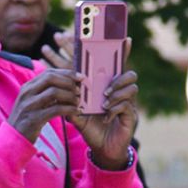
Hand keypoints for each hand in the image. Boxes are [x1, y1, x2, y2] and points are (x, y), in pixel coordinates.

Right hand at [8, 67, 81, 143]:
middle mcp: (27, 93)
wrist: (13, 138)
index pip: (48, 72)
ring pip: (54, 92)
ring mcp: (29, 105)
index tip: (79, 77)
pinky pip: (56, 109)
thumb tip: (65, 84)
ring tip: (78, 102)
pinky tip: (76, 112)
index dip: (66, 73)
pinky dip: (69, 109)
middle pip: (51, 78)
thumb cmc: (26, 119)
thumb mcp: (32, 102)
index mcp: (27, 87)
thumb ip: (44, 92)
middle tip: (80, 89)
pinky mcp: (34, 119)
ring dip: (70, 96)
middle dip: (69, 82)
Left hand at [46, 33, 138, 168]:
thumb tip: (55, 90)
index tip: (108, 38)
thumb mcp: (77, 115)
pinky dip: (115, 107)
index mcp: (104, 87)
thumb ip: (69, 102)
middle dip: (117, 61)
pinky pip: (127, 102)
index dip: (103, 48)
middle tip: (102, 66)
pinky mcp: (131, 112)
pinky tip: (107, 115)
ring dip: (115, 90)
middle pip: (122, 67)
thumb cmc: (92, 129)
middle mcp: (117, 90)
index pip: (104, 64)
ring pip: (129, 82)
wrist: (103, 150)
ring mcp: (126, 100)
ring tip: (103, 100)